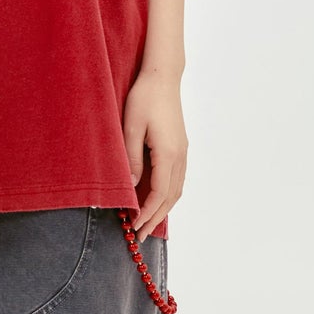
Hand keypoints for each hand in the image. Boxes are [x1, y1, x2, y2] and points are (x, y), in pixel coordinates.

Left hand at [123, 69, 186, 240]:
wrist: (162, 77)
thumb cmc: (144, 98)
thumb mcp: (130, 128)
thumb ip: (131, 159)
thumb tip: (132, 187)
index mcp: (169, 153)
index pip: (159, 193)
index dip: (147, 212)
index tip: (134, 227)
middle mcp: (180, 155)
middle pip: (171, 197)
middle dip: (155, 217)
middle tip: (140, 235)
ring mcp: (183, 152)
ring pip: (177, 190)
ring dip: (163, 208)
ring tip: (148, 223)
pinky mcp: (180, 147)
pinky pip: (177, 179)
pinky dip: (168, 195)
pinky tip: (157, 200)